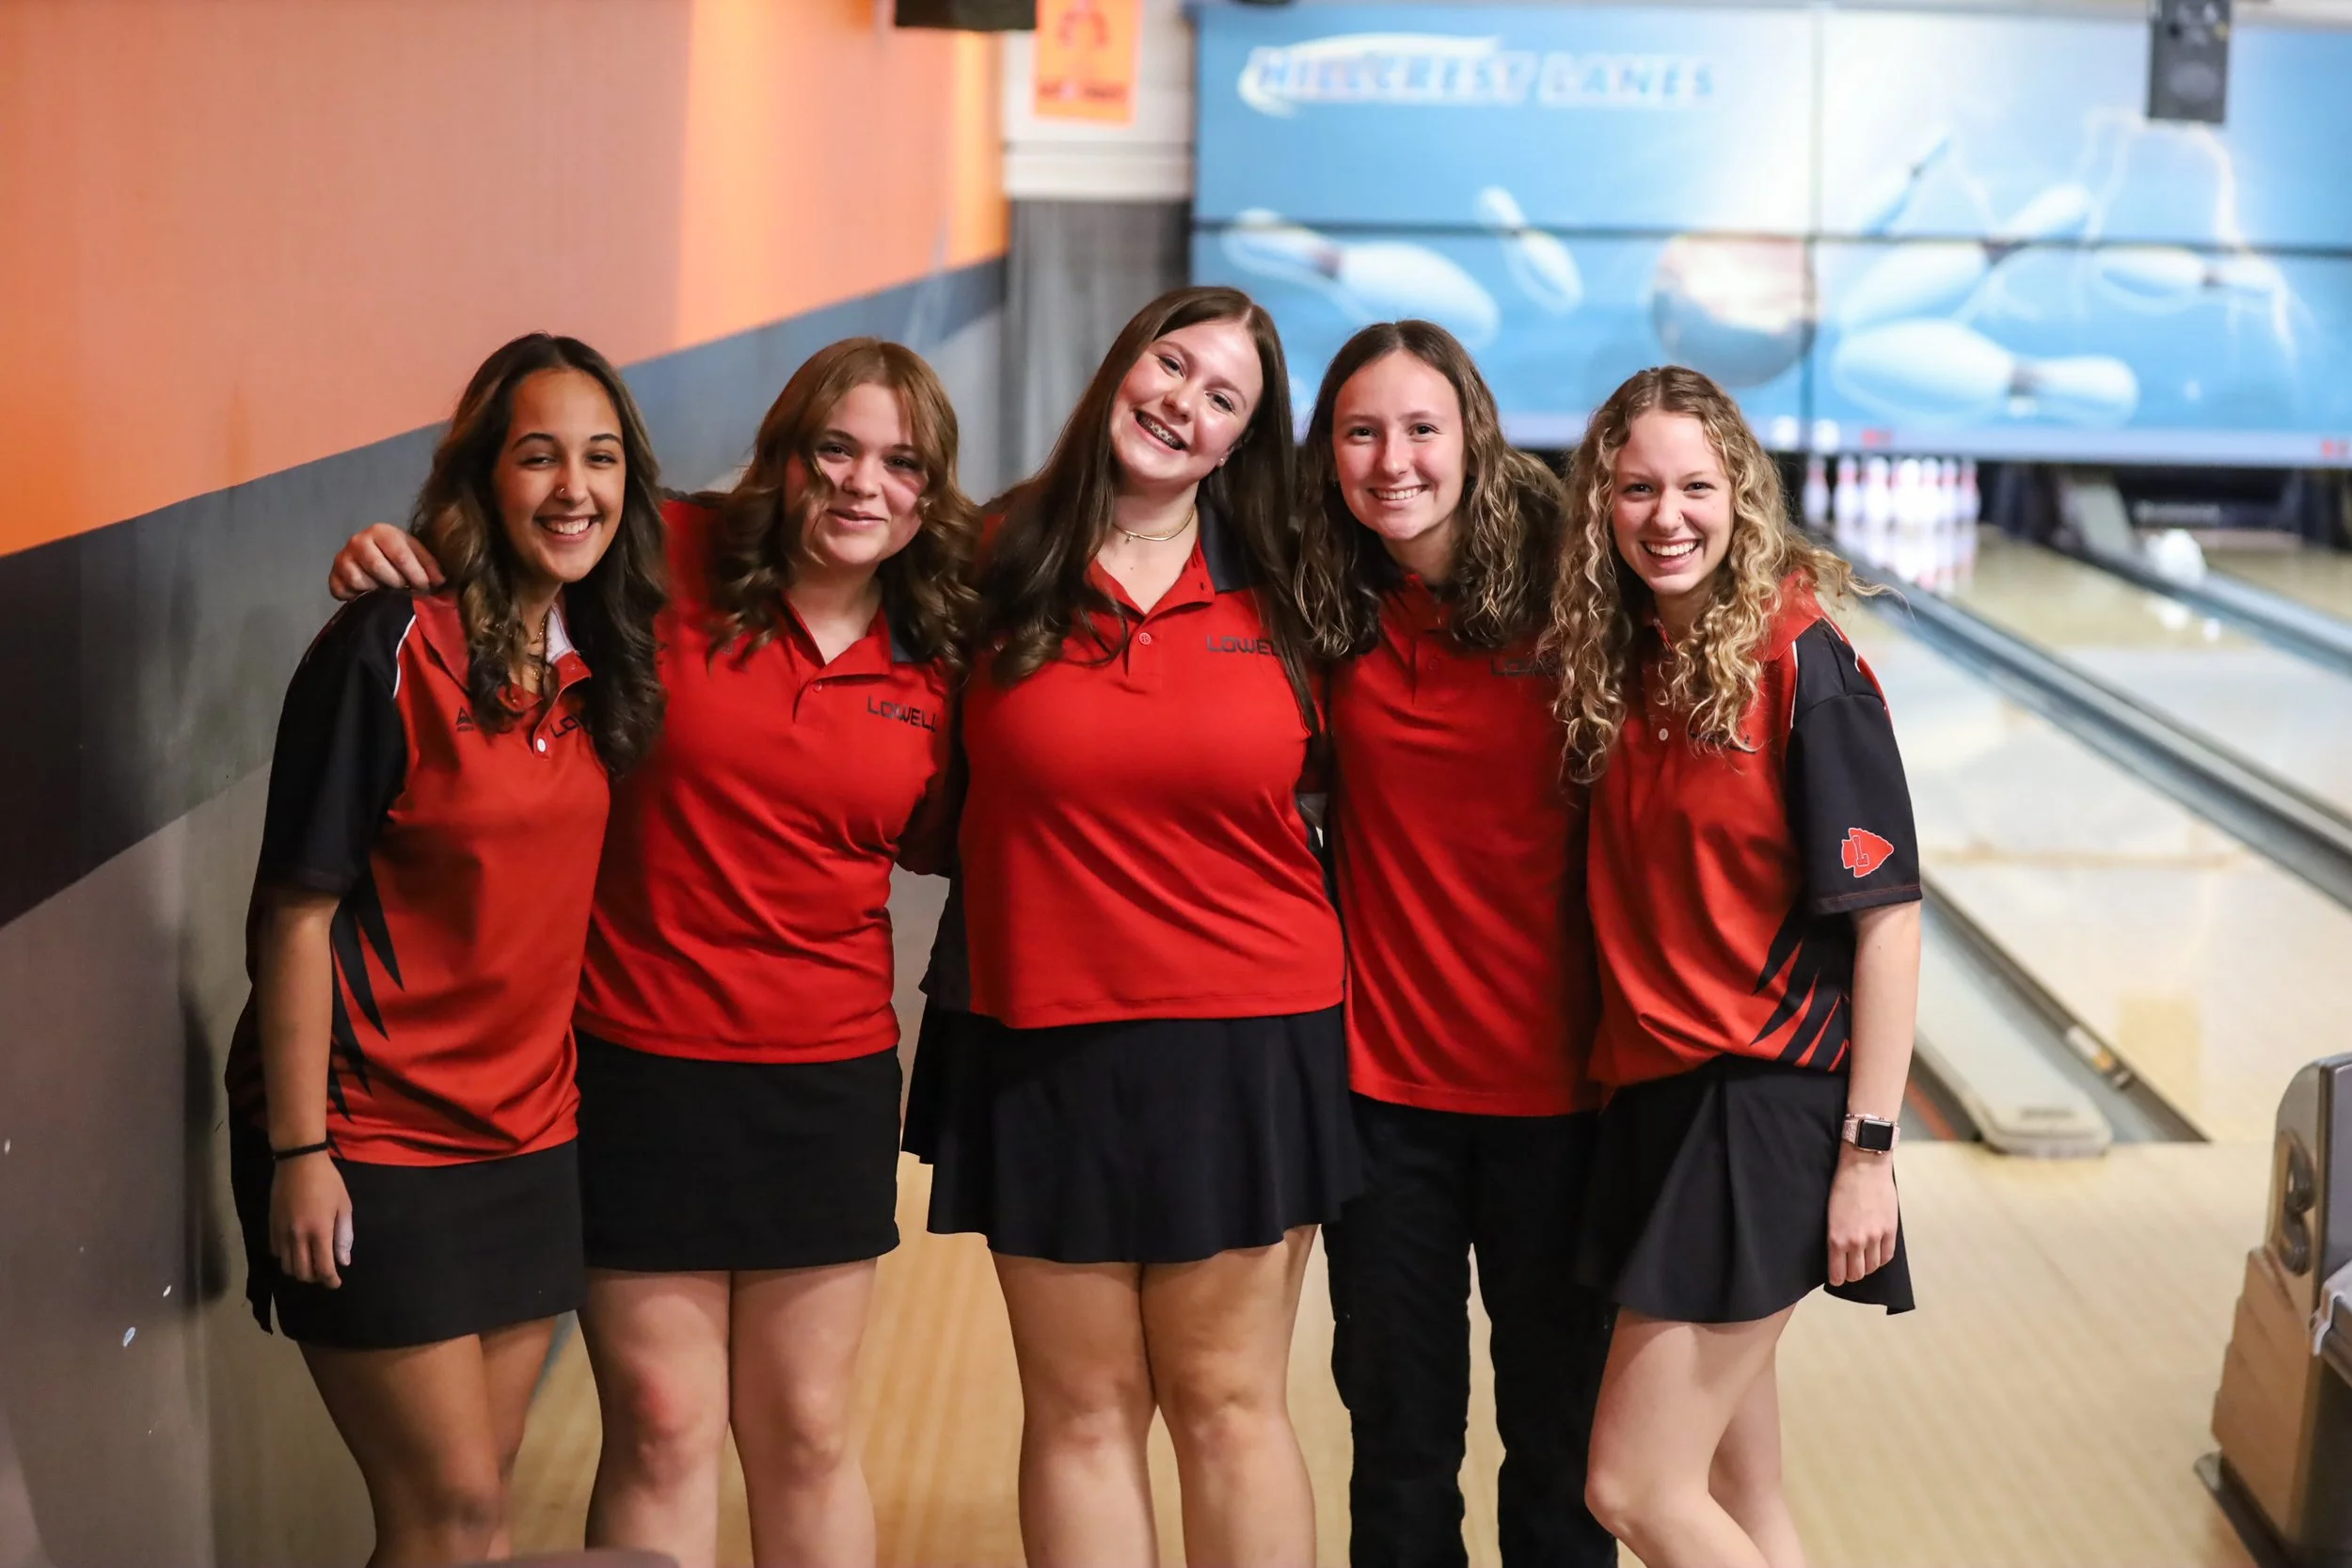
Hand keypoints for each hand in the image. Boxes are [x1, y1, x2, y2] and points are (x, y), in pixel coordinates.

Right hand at [269, 1153, 353, 1288]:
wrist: (298, 1162)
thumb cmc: (327, 1181)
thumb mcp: (344, 1205)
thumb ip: (344, 1235)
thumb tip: (344, 1261)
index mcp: (319, 1230)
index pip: (323, 1267)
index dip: (330, 1280)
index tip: (335, 1283)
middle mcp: (298, 1236)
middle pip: (302, 1272)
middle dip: (315, 1278)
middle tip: (324, 1272)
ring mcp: (282, 1232)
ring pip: (287, 1266)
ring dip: (300, 1270)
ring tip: (311, 1263)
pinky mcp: (271, 1226)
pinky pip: (276, 1252)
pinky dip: (287, 1258)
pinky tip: (297, 1251)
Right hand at [329, 524, 442, 600]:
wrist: (371, 562)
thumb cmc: (398, 558)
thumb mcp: (416, 554)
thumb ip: (429, 565)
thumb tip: (439, 580)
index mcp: (382, 531)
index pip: (401, 554)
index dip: (416, 574)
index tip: (425, 587)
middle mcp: (358, 541)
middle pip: (379, 567)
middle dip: (397, 583)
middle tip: (406, 589)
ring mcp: (342, 558)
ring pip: (361, 580)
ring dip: (377, 590)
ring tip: (387, 590)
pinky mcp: (333, 577)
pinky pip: (345, 591)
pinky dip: (358, 596)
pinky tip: (368, 594)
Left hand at [1826, 1145, 1897, 1286]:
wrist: (1864, 1167)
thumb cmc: (1842, 1186)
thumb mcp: (1830, 1214)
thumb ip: (1837, 1236)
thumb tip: (1840, 1254)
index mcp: (1836, 1238)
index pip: (1838, 1273)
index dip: (1837, 1278)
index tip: (1837, 1278)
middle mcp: (1856, 1241)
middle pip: (1857, 1273)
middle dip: (1852, 1274)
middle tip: (1850, 1269)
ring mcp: (1875, 1237)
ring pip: (1872, 1267)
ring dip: (1867, 1267)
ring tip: (1863, 1260)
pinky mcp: (1890, 1230)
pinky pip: (1887, 1256)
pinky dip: (1881, 1259)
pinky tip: (1876, 1253)